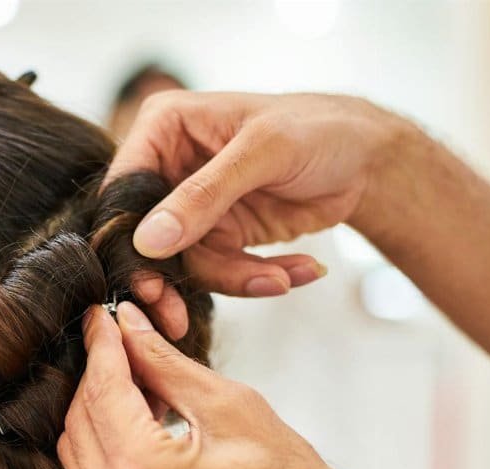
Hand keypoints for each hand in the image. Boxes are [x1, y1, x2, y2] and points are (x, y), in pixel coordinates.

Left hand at [58, 302, 373, 468]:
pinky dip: (104, 449)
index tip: (103, 315)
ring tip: (138, 384)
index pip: (102, 394)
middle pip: (79, 425)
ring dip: (96, 413)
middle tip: (122, 343)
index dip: (102, 347)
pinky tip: (138, 424)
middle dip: (96, 377)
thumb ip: (165, 363)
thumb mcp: (230, 405)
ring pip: (77, 457)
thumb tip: (127, 324)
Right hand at [110, 91, 402, 297]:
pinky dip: (259, 278)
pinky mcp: (218, 237)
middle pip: (145, 238)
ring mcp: (191, 207)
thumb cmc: (318, 129)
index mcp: (163, 128)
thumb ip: (204, 195)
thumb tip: (148, 240)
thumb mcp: (263, 152)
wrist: (366, 158)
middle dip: (171, 279)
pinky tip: (301, 271)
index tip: (146, 283)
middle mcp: (168, 168)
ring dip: (235, 278)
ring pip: (186, 264)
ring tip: (284, 278)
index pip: (123, 191)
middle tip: (178, 318)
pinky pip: (222, 273)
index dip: (127, 239)